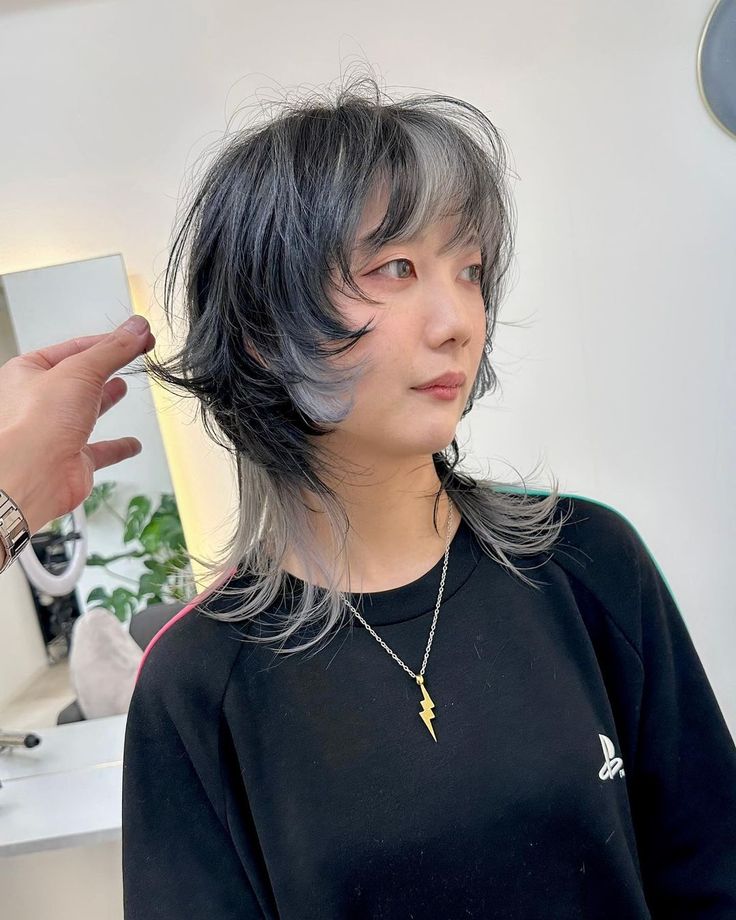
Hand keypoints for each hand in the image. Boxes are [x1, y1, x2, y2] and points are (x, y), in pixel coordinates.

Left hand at [0, 315, 155, 536]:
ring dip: (105, 401)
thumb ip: (113, 349)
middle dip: (103, 368)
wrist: (33, 474)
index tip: (136, 335)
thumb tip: (135, 329)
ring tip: (120, 388)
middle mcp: (38, 402)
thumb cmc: (36, 423)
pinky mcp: (72, 459)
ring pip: (85, 411)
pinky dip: (117, 446)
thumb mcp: (81, 370)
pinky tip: (130, 444)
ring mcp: (54, 432)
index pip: (74, 348)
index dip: (108, 340)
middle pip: (77, 378)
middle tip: (127, 356)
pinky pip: (99, 450)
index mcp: (29, 372)